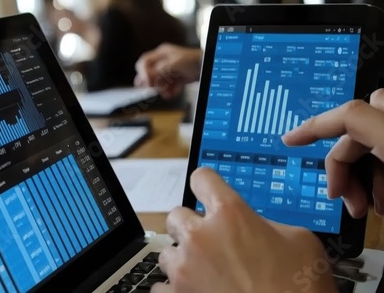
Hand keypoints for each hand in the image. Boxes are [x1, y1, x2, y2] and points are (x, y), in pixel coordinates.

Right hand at [135, 44, 201, 98]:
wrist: (208, 67)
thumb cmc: (193, 60)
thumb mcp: (173, 64)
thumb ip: (158, 70)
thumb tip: (145, 78)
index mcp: (162, 53)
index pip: (144, 62)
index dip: (142, 73)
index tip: (146, 82)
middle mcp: (164, 61)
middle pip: (150, 74)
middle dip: (152, 83)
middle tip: (155, 88)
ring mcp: (170, 71)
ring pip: (158, 83)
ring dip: (161, 89)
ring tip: (166, 92)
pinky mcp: (177, 79)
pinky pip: (168, 87)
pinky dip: (170, 91)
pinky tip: (173, 92)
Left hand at [152, 168, 336, 292]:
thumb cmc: (300, 288)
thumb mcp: (299, 241)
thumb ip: (267, 224)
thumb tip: (256, 227)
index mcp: (230, 214)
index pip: (202, 178)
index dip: (206, 184)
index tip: (207, 192)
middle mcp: (201, 236)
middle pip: (176, 215)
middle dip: (191, 225)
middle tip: (209, 241)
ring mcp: (184, 268)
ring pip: (167, 251)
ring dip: (182, 258)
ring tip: (204, 271)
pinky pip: (161, 286)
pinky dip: (175, 289)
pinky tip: (195, 291)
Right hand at [282, 89, 383, 217]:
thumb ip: (356, 162)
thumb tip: (334, 183)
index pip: (348, 116)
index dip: (312, 126)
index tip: (289, 141)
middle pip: (355, 131)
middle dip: (342, 166)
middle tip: (341, 197)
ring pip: (370, 136)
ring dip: (362, 172)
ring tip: (368, 206)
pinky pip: (383, 142)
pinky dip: (379, 169)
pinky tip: (382, 199)